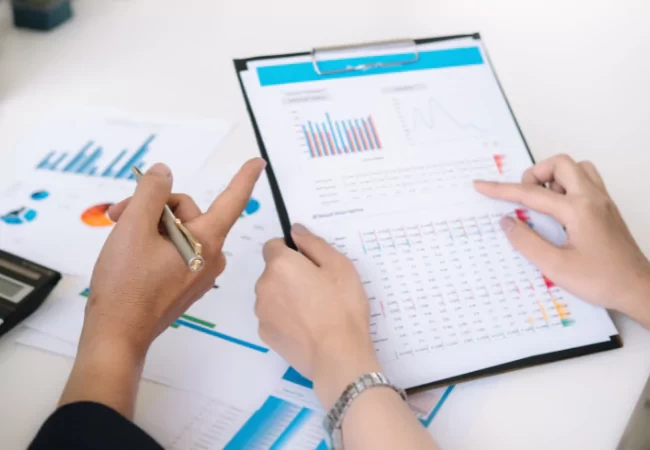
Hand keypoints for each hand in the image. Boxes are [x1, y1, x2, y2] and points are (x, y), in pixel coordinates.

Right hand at [82, 159, 265, 354]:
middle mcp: (211, 257)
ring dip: (149, 223)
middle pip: (189, 212)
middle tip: (119, 213)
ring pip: (179, 230)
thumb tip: (164, 173)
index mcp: (207, 241)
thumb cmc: (127, 283)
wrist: (117, 335)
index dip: (244, 178)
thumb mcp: (134, 228)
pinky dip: (155, 242)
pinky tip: (130, 249)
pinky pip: (177, 250)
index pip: (232, 200)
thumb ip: (151, 192)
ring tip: (119, 230)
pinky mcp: (186, 284)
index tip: (258, 161)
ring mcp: (200, 273)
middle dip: (153, 206)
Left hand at [255, 224, 380, 408]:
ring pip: (272, 294)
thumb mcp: (339, 266)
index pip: (273, 245)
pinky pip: (273, 315)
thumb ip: (313, 243)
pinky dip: (285, 317)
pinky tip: (306, 327)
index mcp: (281, 264)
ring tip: (314, 310)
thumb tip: (295, 229)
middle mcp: (264, 284)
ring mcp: (262, 311)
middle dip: (290, 274)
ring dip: (286, 295)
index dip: (291, 251)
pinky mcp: (265, 333)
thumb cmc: (342, 307)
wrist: (336, 356)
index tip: (311, 263)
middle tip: (319, 288)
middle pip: (273, 271)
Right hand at [474, 154, 649, 326]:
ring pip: (576, 169)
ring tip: (542, 203)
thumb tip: (507, 222)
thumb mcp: (556, 266)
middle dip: (534, 174)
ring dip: (554, 177)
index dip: (502, 190)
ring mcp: (603, 201)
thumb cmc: (602, 280)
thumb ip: (527, 241)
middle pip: (560, 164)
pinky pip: (586, 182)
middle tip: (522, 197)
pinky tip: (559, 211)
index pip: (531, 193)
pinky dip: (567, 186)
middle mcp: (593, 198)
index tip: (482, 186)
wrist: (638, 288)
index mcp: (578, 209)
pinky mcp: (607, 209)